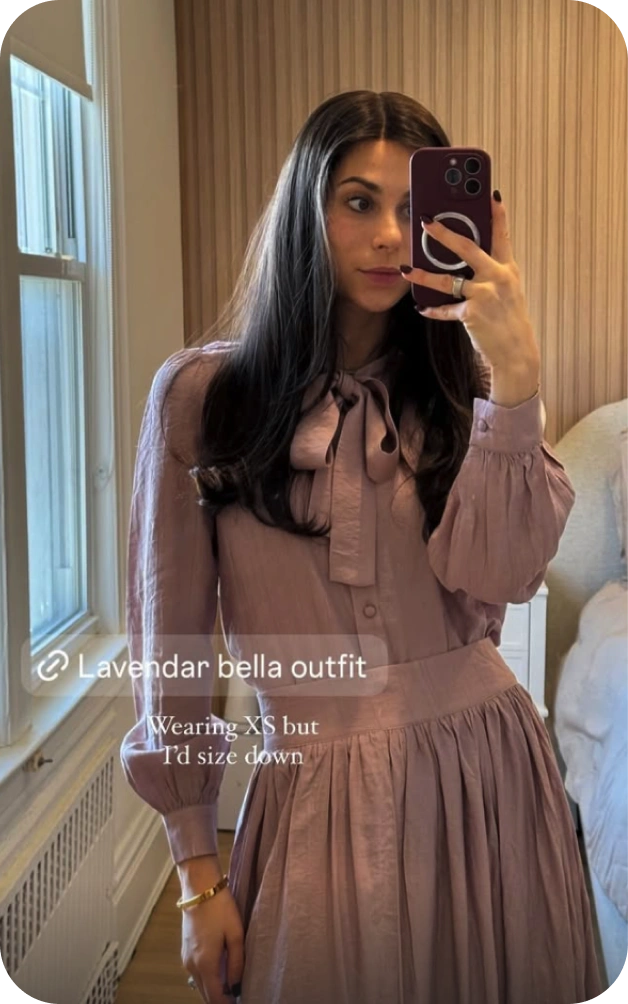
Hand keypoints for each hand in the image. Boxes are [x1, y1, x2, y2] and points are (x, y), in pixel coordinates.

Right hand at [182, 888, 244, 1003]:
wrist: (199, 887)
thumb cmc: (220, 908)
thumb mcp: (236, 934)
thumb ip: (236, 963)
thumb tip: (236, 986)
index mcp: (205, 963)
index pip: (215, 998)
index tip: (239, 1002)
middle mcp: (192, 965)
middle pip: (206, 994)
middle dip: (220, 1000)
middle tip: (237, 996)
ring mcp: (186, 958)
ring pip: (200, 985)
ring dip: (214, 990)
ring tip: (232, 986)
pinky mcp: (185, 950)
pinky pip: (197, 973)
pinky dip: (208, 979)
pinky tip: (221, 972)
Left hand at [400, 193, 540, 372]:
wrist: (516, 353)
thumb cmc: (509, 320)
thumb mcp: (507, 291)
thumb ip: (491, 272)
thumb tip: (466, 258)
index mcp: (508, 269)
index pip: (502, 236)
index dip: (497, 214)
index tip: (490, 194)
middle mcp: (498, 278)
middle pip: (468, 248)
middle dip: (445, 233)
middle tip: (427, 221)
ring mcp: (485, 295)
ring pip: (448, 280)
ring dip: (423, 274)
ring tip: (405, 269)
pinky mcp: (472, 314)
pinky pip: (446, 309)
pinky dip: (432, 310)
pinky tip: (421, 308)